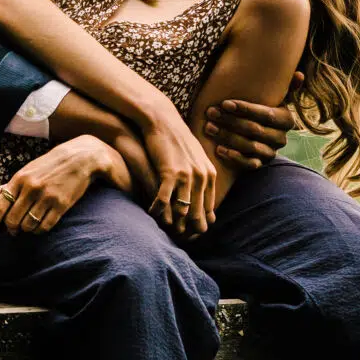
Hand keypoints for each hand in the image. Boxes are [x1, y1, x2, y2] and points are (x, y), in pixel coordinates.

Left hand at [0, 137, 125, 245]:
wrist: (80, 158)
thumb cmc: (49, 166)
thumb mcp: (27, 171)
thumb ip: (8, 185)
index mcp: (18, 179)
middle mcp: (30, 188)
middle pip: (12, 220)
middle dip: (11, 229)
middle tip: (14, 230)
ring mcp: (46, 196)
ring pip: (28, 225)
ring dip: (26, 230)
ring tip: (29, 225)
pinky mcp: (61, 204)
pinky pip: (45, 226)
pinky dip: (39, 230)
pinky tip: (40, 226)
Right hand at [139, 106, 216, 237]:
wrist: (161, 120)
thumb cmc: (174, 140)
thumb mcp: (194, 157)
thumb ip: (199, 175)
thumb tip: (199, 194)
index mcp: (209, 175)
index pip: (209, 210)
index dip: (200, 225)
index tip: (190, 234)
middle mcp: (202, 177)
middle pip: (198, 215)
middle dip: (188, 230)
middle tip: (177, 239)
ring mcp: (187, 176)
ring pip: (182, 212)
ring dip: (172, 224)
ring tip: (164, 230)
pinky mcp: (170, 173)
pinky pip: (164, 201)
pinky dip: (157, 211)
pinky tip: (150, 214)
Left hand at [204, 69, 303, 168]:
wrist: (255, 135)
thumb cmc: (260, 110)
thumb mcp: (273, 97)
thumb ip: (285, 87)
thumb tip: (300, 74)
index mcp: (286, 120)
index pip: (266, 115)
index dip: (245, 109)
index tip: (225, 103)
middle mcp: (281, 138)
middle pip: (254, 130)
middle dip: (230, 121)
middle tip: (210, 113)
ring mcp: (271, 153)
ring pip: (249, 146)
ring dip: (227, 137)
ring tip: (209, 127)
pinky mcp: (260, 165)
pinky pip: (249, 164)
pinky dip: (234, 157)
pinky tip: (219, 149)